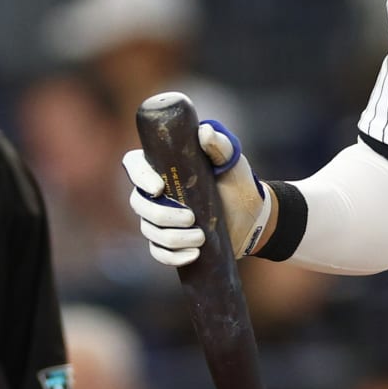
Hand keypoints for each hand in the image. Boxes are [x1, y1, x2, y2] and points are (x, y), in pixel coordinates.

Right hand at [123, 118, 270, 267]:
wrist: (253, 216)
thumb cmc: (238, 182)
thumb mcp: (232, 161)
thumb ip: (220, 144)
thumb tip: (203, 132)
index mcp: (163, 167)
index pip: (133, 165)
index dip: (139, 176)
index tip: (159, 188)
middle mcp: (155, 193)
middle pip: (138, 203)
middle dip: (162, 215)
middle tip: (191, 219)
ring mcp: (160, 219)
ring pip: (149, 230)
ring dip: (172, 238)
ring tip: (201, 238)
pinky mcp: (170, 242)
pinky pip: (159, 252)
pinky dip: (172, 256)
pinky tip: (192, 254)